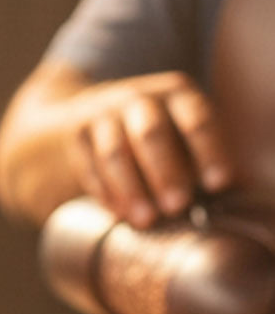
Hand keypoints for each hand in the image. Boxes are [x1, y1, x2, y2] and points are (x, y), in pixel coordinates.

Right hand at [68, 71, 233, 228]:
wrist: (93, 113)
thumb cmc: (158, 134)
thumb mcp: (184, 130)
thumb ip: (206, 156)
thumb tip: (237, 190)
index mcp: (177, 94)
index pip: (197, 119)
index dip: (210, 151)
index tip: (219, 183)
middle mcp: (139, 97)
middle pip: (152, 133)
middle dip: (166, 171)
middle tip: (178, 206)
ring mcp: (103, 113)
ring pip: (115, 152)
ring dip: (131, 188)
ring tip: (146, 220)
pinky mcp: (77, 134)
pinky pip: (89, 166)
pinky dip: (105, 193)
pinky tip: (119, 214)